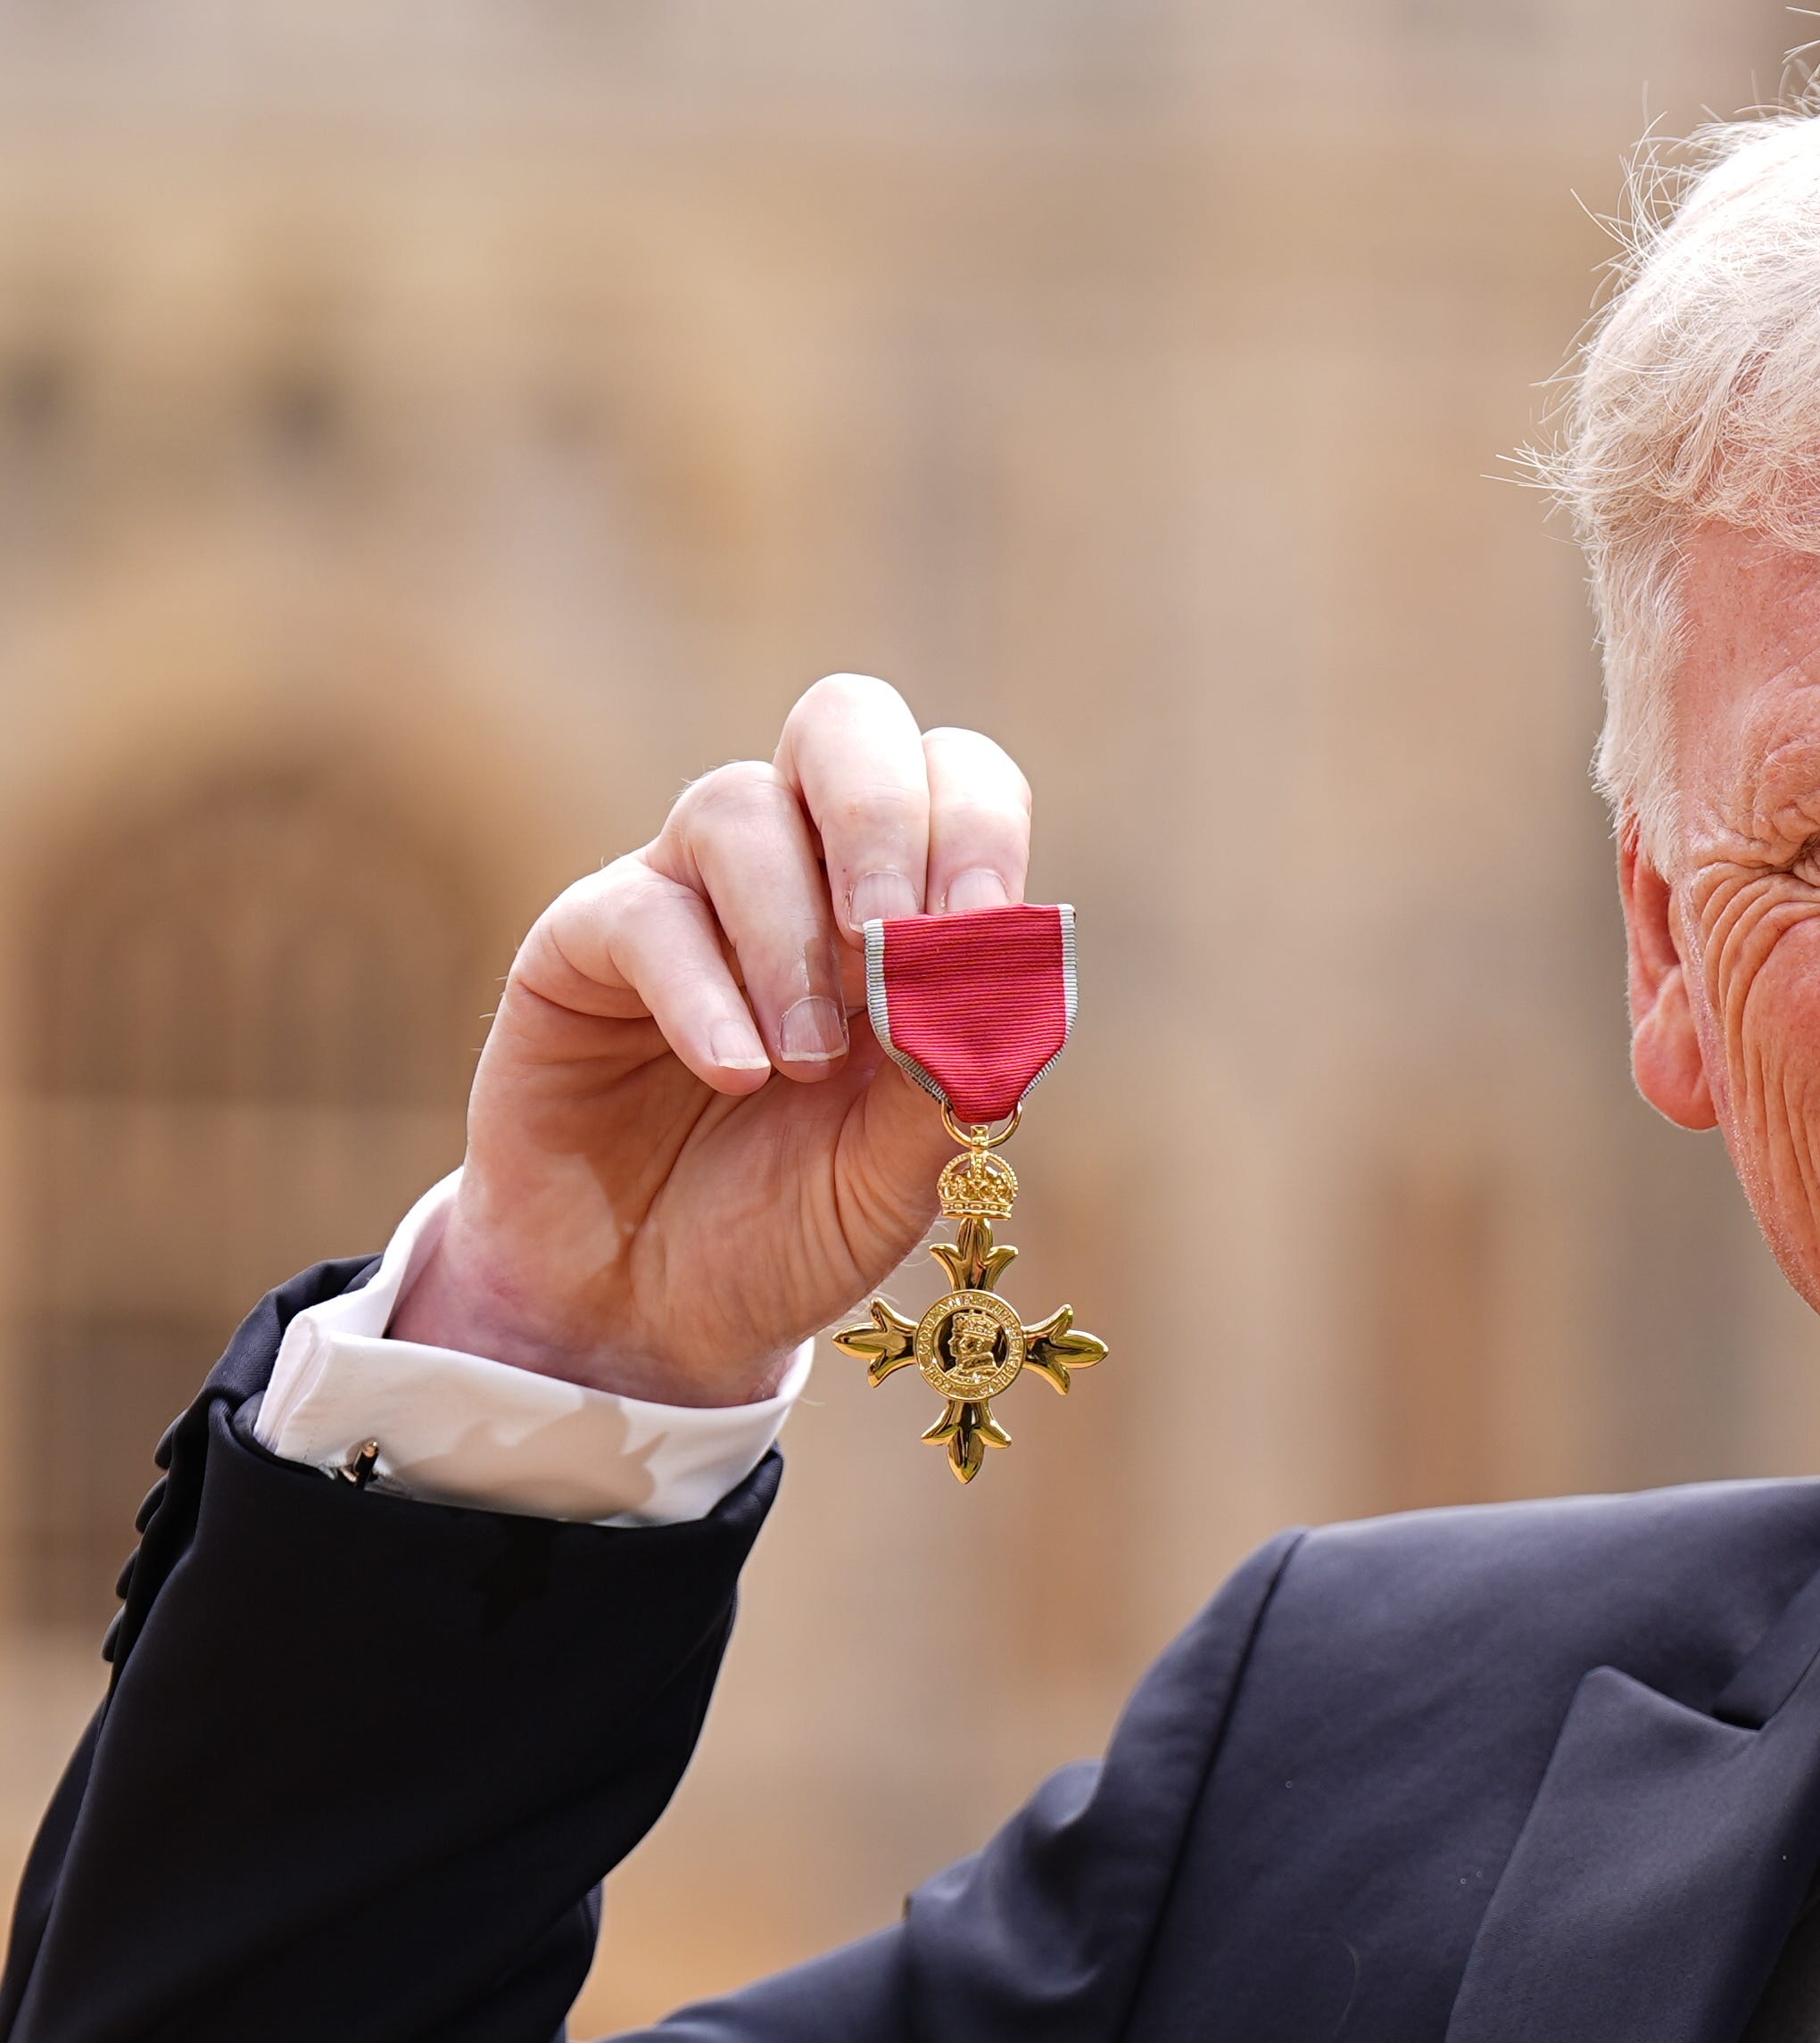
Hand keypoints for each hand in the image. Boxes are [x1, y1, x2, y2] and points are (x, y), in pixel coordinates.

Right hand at [393, 674, 1032, 1405]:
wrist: (656, 1318)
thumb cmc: (796, 1224)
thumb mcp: (906, 1168)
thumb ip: (960, 1070)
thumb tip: (1014, 971)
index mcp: (903, 903)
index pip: (954, 777)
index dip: (975, 823)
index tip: (984, 918)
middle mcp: (797, 868)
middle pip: (843, 724)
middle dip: (882, 815)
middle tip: (889, 939)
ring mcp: (685, 893)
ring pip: (736, 807)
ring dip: (789, 936)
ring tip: (805, 1063)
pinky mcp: (582, 945)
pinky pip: (643, 913)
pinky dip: (707, 993)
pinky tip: (737, 1074)